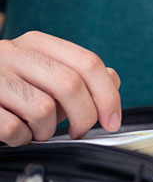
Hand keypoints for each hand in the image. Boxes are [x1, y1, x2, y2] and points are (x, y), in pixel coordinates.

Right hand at [0, 31, 120, 145]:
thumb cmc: (7, 87)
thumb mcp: (42, 73)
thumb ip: (78, 75)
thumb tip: (113, 81)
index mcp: (37, 43)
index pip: (89, 63)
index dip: (108, 96)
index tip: (112, 121)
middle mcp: (13, 52)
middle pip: (71, 85)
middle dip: (84, 117)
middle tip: (79, 132)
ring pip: (43, 108)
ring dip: (48, 130)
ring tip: (38, 130)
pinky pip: (14, 128)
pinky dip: (22, 138)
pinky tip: (17, 134)